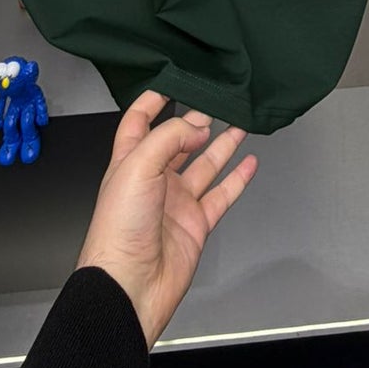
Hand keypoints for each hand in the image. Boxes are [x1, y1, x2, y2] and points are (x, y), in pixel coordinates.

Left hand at [77, 91, 257, 348]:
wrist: (131, 285)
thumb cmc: (119, 230)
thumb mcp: (137, 167)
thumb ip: (169, 137)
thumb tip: (196, 127)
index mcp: (129, 162)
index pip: (138, 122)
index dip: (153, 101)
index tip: (174, 82)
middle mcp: (153, 179)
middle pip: (177, 141)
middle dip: (196, 120)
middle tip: (219, 102)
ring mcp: (176, 202)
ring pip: (204, 165)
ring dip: (222, 144)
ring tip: (241, 123)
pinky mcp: (196, 224)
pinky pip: (221, 195)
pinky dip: (238, 179)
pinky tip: (249, 164)